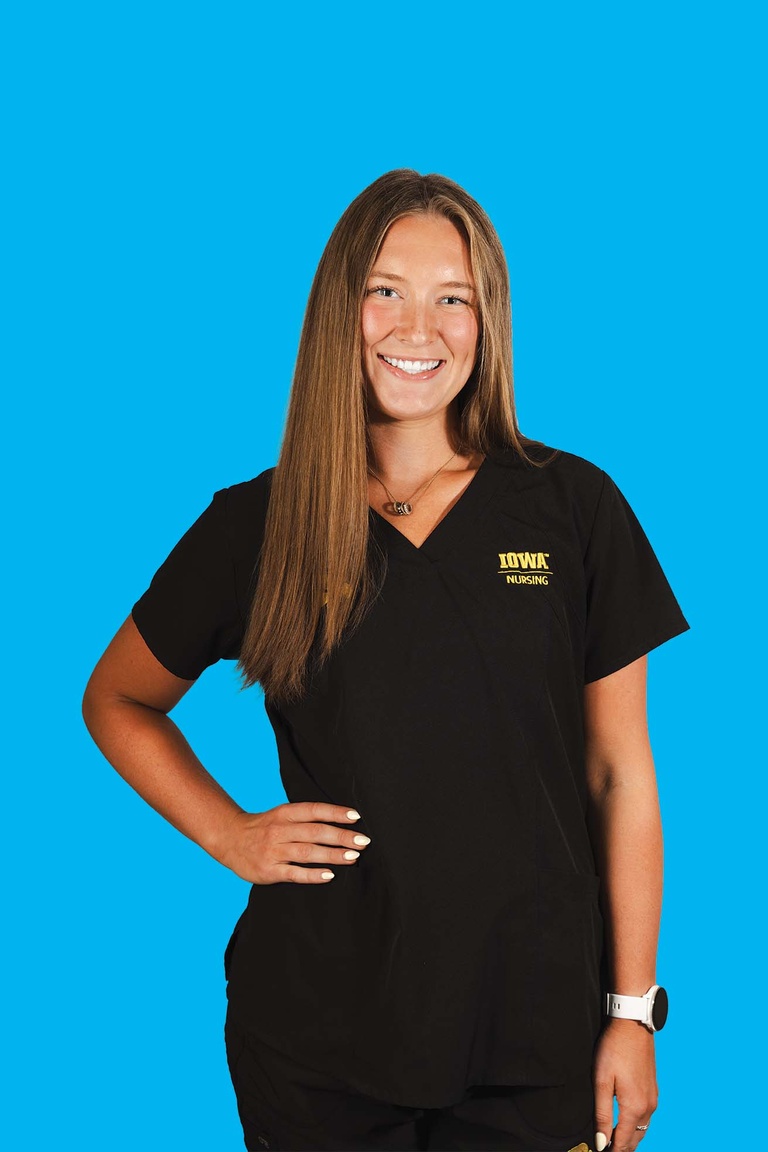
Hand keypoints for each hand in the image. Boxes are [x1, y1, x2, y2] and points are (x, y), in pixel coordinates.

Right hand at [215, 802, 369, 883]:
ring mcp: (274, 851)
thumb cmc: (263, 828)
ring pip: (308, 852)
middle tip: (363, 841)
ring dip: (332, 855)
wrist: (229, 839)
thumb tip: (340, 822)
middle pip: (315, 832)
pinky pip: (294, 873)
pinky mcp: (269, 870)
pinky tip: (329, 875)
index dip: (335, 812)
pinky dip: (313, 874)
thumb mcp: (281, 815)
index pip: (314, 810)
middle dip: (341, 836)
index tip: (356, 816)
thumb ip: (305, 818)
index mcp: (285, 813)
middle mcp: (280, 830)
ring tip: (353, 857)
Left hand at [593, 1019, 657, 1150]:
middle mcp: (648, 1107)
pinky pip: (646, 1117)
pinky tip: (627, 1124)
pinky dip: (637, 1127)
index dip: (611, 1151)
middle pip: (635, 1140)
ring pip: (642, 1130)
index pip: (623, 1142)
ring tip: (615, 1143)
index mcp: (634, 1108)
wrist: (632, 1024)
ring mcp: (653, 1098)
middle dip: (621, 1149)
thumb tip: (601, 1143)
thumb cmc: (613, 1049)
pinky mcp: (653, 1089)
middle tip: (607, 1150)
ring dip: (629, 1139)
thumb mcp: (601, 1081)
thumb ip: (602, 1115)